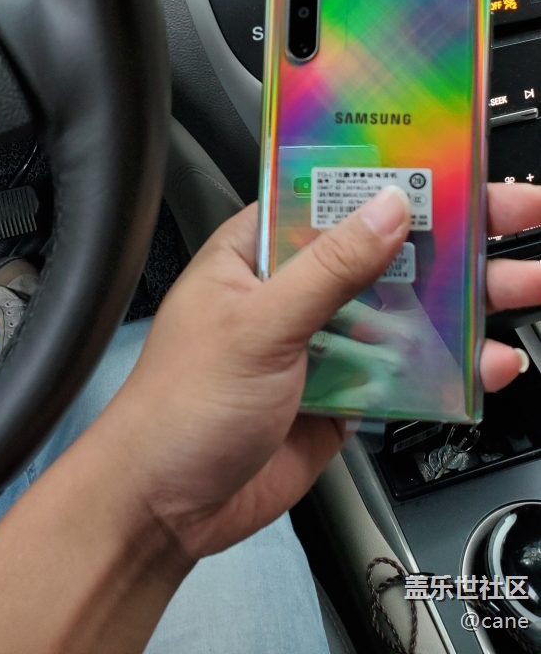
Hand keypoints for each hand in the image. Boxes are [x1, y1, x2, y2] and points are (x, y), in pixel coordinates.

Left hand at [97, 182, 539, 561]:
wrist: (166, 508)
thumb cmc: (180, 404)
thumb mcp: (258, 325)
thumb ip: (329, 269)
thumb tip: (388, 209)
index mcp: (260, 250)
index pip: (335, 193)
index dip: (397, 175)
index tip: (457, 162)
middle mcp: (296, 287)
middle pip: (385, 249)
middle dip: (454, 233)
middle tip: (516, 214)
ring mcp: (323, 339)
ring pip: (404, 308)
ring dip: (464, 299)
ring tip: (525, 285)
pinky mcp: (344, 391)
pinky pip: (404, 369)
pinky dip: (448, 366)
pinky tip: (487, 361)